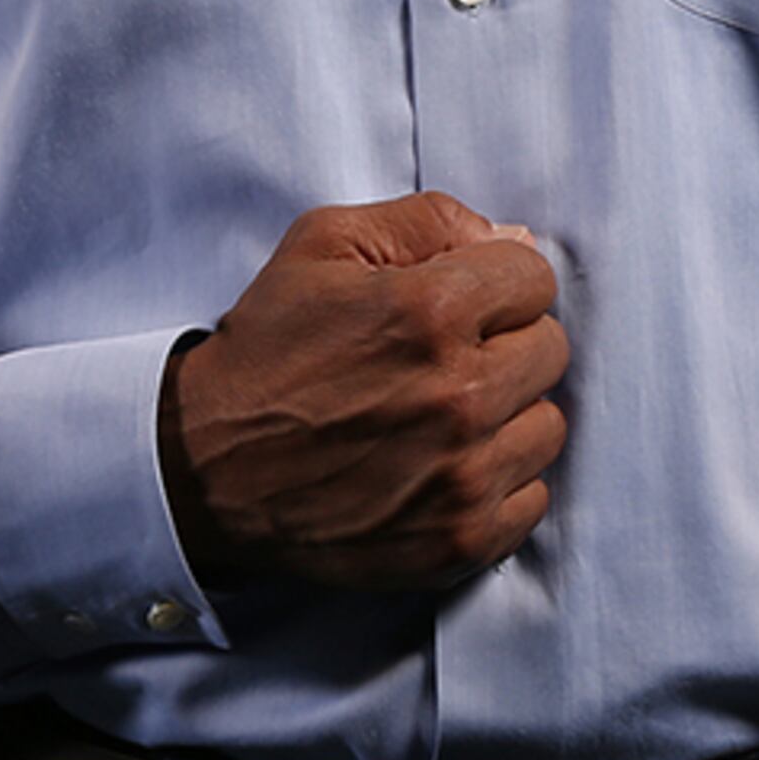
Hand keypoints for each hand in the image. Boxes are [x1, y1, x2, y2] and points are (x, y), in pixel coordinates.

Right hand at [157, 193, 565, 589]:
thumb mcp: (322, 245)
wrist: (208, 467)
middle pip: (550, 349)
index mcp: (429, 312)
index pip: (534, 275)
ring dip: (505, 415)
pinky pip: (533, 497)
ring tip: (438, 414)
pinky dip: (497, 481)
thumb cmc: (265, 351)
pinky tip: (440, 466)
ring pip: (547, 425)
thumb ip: (427, 221)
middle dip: (502, 343)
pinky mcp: (462, 538)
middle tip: (438, 359)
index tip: (454, 303)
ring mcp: (465, 475)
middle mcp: (459, 396)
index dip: (491, 281)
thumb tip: (512, 241)